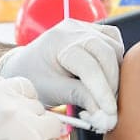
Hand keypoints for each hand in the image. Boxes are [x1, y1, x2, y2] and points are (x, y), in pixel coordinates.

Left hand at [0, 19, 123, 131]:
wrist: (24, 65)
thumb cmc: (34, 78)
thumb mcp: (52, 91)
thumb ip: (79, 97)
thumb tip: (105, 113)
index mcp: (58, 42)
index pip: (89, 67)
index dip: (103, 92)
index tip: (110, 112)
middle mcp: (73, 29)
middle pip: (107, 54)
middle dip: (112, 84)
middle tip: (109, 107)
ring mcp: (84, 27)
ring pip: (115, 48)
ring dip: (115, 74)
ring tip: (105, 94)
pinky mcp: (92, 30)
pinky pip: (114, 43)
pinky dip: (115, 61)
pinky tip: (106, 77)